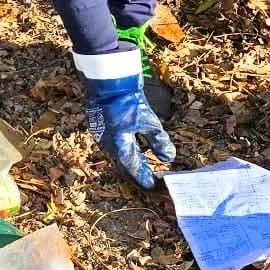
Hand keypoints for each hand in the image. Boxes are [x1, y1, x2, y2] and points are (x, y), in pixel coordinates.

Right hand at [76, 45, 175, 189]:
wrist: (108, 83)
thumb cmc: (128, 102)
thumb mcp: (149, 121)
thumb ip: (159, 141)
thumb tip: (169, 157)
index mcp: (119, 149)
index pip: (134, 170)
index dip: (145, 179)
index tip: (155, 185)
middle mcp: (108, 147)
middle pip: (124, 167)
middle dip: (137, 174)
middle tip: (151, 178)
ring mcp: (102, 139)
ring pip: (118, 158)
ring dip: (131, 163)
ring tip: (144, 165)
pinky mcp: (99, 129)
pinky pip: (113, 148)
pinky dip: (125, 153)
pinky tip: (133, 149)